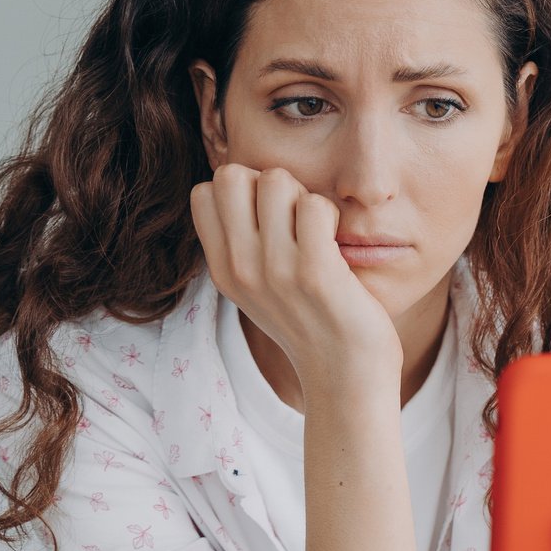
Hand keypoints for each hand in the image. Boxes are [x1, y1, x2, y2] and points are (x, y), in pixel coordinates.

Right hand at [189, 163, 398, 389]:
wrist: (346, 375)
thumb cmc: (313, 323)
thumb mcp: (259, 289)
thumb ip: (243, 244)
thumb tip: (246, 183)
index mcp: (223, 270)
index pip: (204, 193)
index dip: (243, 191)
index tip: (269, 218)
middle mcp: (241, 269)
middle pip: (232, 175)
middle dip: (268, 183)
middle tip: (293, 217)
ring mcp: (275, 271)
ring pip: (277, 181)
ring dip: (304, 197)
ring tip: (317, 232)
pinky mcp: (315, 273)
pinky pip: (315, 206)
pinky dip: (331, 214)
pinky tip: (335, 242)